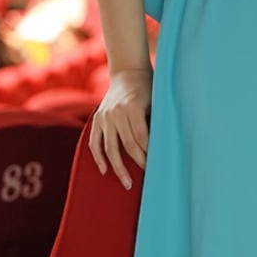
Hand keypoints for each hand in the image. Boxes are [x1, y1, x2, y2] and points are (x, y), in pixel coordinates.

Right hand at [89, 68, 151, 189]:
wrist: (128, 72)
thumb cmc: (149, 88)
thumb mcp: (156, 101)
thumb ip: (154, 122)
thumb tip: (162, 149)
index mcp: (132, 107)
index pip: (141, 137)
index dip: (148, 154)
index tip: (157, 166)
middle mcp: (116, 113)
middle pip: (127, 145)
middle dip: (138, 164)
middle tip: (147, 180)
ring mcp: (104, 116)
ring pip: (110, 148)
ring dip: (118, 167)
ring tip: (127, 183)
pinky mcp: (97, 119)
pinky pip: (95, 142)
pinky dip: (98, 157)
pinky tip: (104, 170)